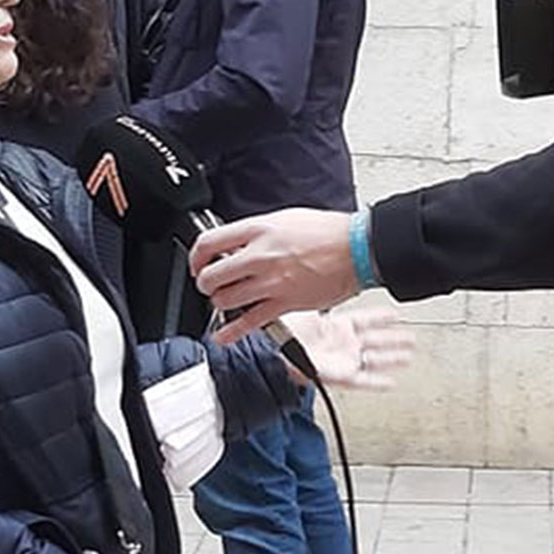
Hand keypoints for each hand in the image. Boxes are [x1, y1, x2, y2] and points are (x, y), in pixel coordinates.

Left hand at [190, 208, 360, 345]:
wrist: (357, 248)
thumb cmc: (328, 232)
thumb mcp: (285, 219)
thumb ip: (258, 233)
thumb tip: (239, 244)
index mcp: (258, 230)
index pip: (209, 243)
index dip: (196, 256)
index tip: (198, 263)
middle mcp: (260, 256)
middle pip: (211, 276)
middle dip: (206, 283)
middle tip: (210, 285)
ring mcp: (271, 282)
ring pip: (225, 300)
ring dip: (220, 303)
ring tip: (226, 301)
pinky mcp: (284, 304)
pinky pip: (248, 322)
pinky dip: (231, 332)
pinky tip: (224, 334)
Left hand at [277, 308, 414, 390]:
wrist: (276, 347)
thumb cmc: (285, 329)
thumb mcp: (305, 306)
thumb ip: (316, 295)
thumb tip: (318, 275)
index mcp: (336, 327)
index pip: (365, 321)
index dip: (381, 318)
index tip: (396, 315)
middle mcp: (343, 344)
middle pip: (376, 341)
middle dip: (394, 340)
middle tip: (411, 339)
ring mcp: (343, 359)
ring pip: (374, 359)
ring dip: (392, 358)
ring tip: (409, 356)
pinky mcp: (339, 375)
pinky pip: (362, 379)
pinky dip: (376, 381)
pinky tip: (390, 381)